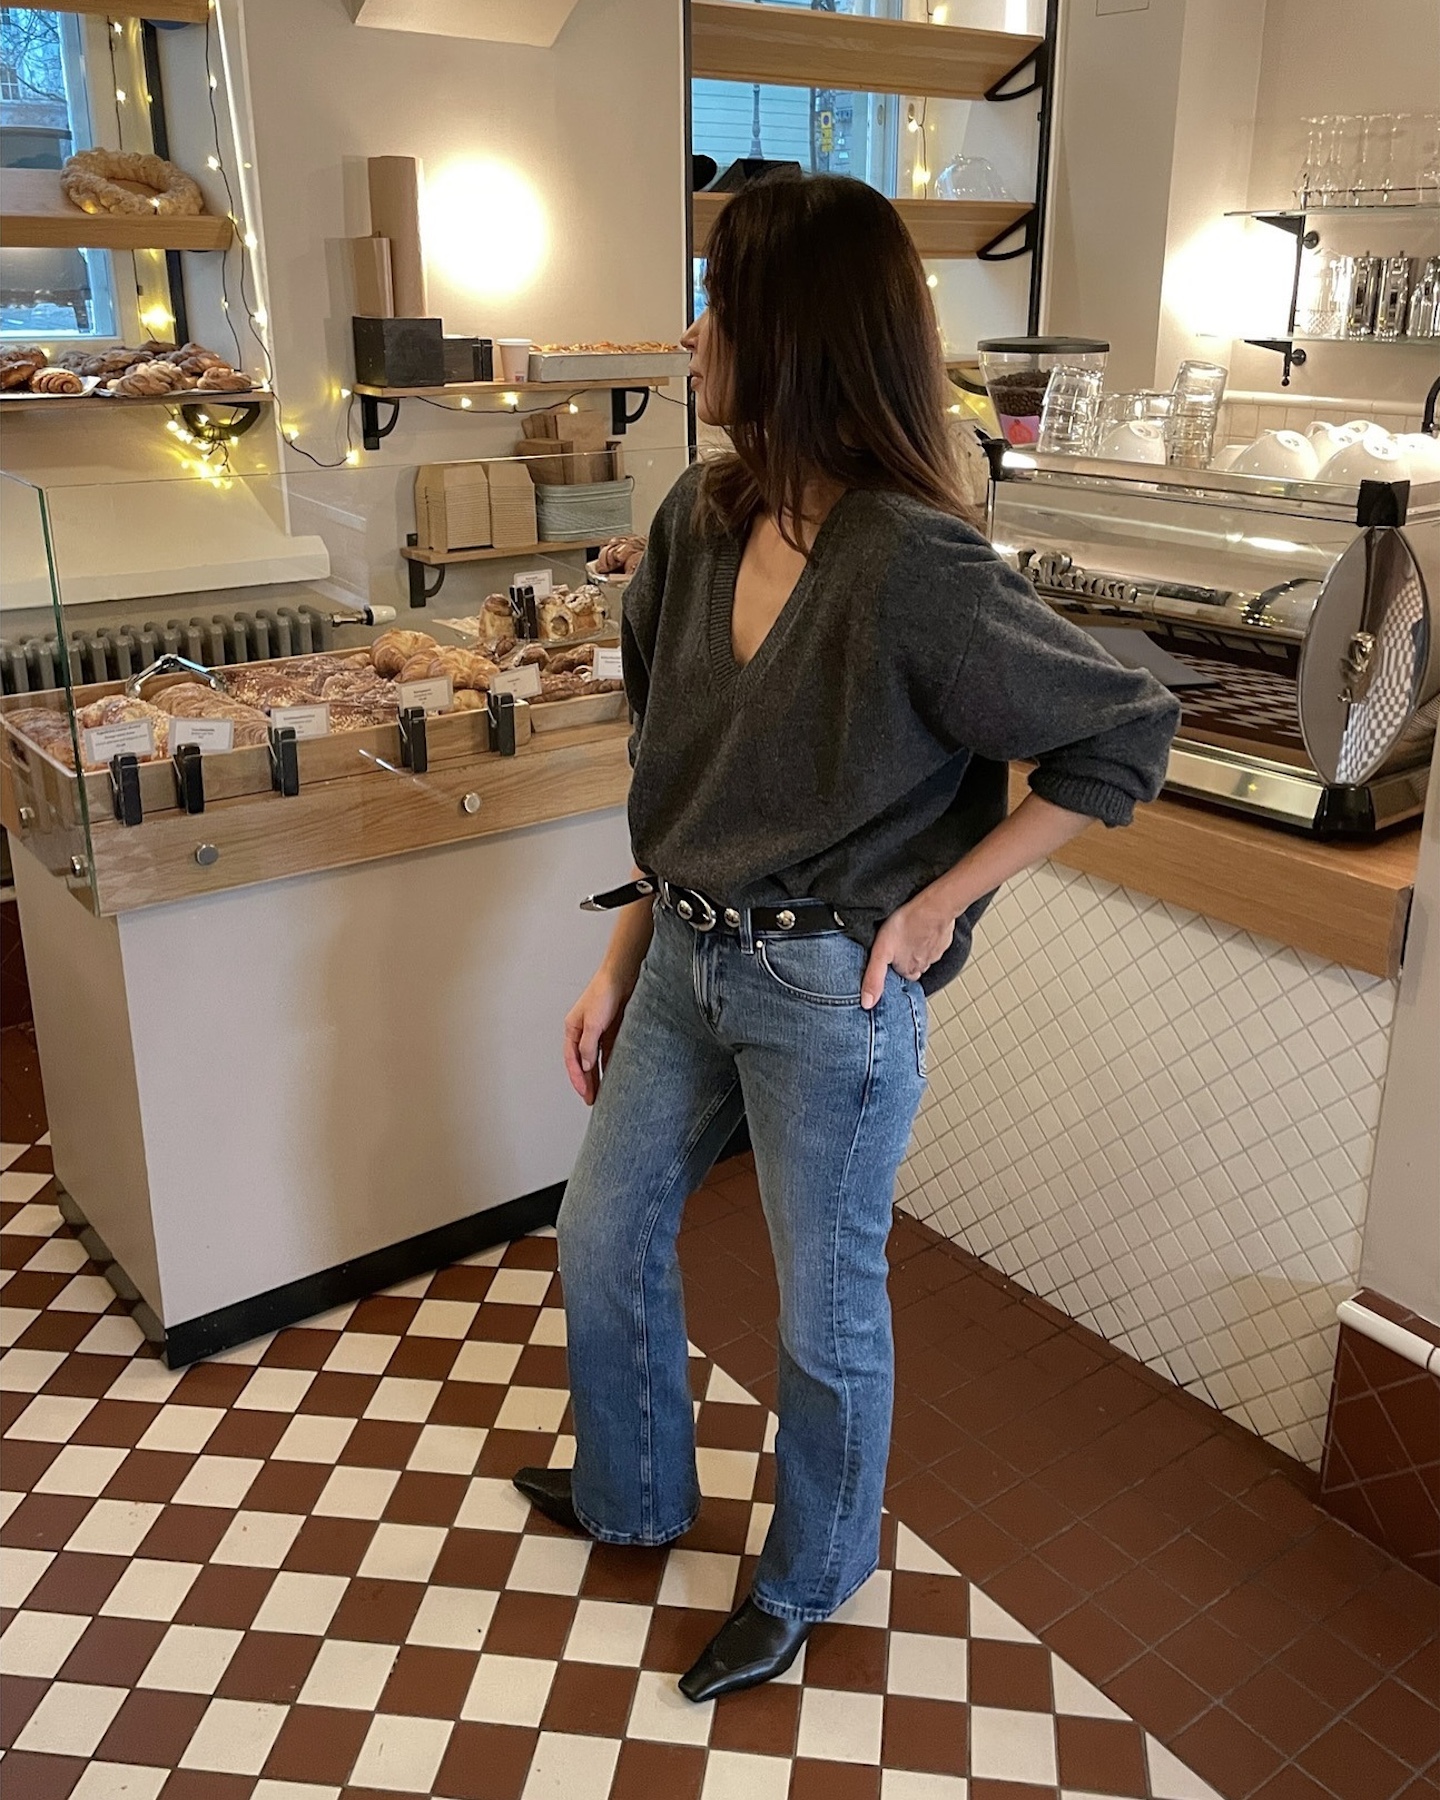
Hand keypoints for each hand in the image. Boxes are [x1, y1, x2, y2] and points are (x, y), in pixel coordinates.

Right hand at [563, 965, 633, 1104]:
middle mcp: (583, 1032)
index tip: (584, 1093)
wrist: (623, 976)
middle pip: (583, 1062)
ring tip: (602, 1094)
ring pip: (596, 1060)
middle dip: (586, 1082)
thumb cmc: (603, 993)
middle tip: (592, 1100)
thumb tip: (586, 1066)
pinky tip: (614, 1077)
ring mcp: (598, 1032)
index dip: (577, 1078)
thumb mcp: (593, 1023)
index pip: (571, 1059)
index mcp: (572, 1029)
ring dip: (598, 1076)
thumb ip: (588, 1046)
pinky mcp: (612, 1030)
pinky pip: (609, 1052)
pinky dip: (610, 1065)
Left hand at [860, 890, 956, 1009]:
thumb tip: (867, 1003)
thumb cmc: (907, 924)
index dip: (893, 967)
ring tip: (907, 933)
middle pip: (912, 966)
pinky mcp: (943, 937)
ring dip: (916, 946)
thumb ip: (874, 978)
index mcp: (910, 971)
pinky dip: (928, 935)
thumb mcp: (881, 952)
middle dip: (905, 957)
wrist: (934, 906)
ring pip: (923, 953)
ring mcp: (936, 951)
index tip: (888, 958)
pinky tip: (920, 926)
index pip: (901, 976)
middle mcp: (925, 964)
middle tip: (896, 944)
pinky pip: (934, 940)